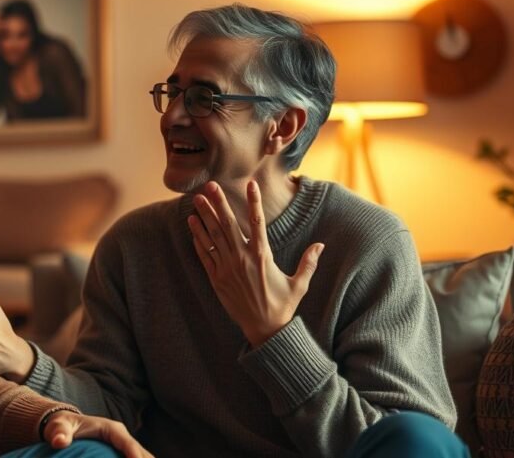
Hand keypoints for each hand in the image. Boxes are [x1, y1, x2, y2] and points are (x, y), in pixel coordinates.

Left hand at [43, 411, 153, 457]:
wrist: (65, 426)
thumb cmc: (62, 426)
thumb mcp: (59, 427)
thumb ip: (59, 433)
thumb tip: (59, 441)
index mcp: (112, 429)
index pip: (128, 444)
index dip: (135, 456)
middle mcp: (122, 437)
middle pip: (143, 454)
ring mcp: (124, 446)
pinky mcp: (123, 454)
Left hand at [188, 180, 323, 346]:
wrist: (263, 329)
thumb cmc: (282, 306)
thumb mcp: (299, 284)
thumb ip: (308, 263)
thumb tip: (321, 245)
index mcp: (263, 256)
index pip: (257, 222)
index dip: (253, 202)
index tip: (250, 185)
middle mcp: (243, 258)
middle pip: (228, 224)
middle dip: (219, 203)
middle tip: (210, 186)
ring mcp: (227, 268)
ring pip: (213, 236)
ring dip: (204, 216)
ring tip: (196, 200)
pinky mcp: (216, 278)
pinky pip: (204, 254)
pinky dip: (198, 238)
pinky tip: (192, 224)